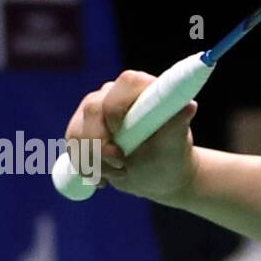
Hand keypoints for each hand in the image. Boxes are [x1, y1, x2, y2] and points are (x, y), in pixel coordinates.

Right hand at [65, 70, 199, 204]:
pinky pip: (71, 144)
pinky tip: (103, 176)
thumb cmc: (171, 157)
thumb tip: (189, 106)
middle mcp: (116, 92)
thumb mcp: (174, 145)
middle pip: (93, 109)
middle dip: (101, 145)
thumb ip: (176, 125)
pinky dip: (84, 165)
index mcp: (145, 88)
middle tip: (121, 166)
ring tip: (120, 173)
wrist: (158, 175)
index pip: (126, 83)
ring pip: (77, 130)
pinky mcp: (81, 126)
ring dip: (93, 161)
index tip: (122, 139)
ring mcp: (95, 108)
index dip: (118, 110)